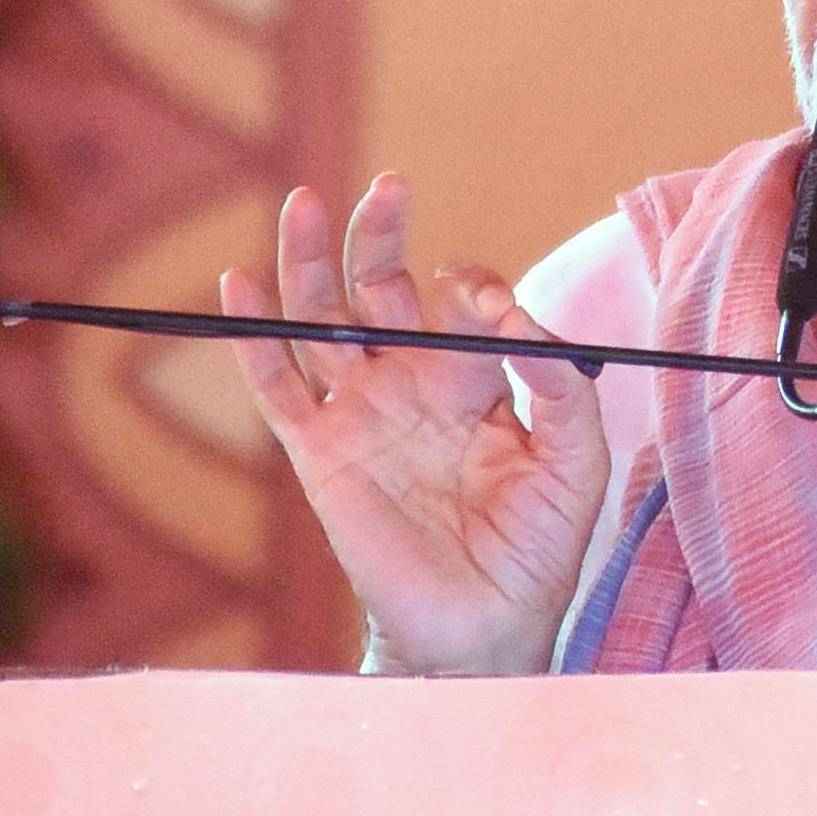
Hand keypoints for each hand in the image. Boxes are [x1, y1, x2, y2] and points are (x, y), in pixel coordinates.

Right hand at [222, 177, 610, 674]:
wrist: (487, 629)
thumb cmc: (539, 546)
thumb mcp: (576, 459)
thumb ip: (563, 386)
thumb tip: (525, 324)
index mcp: (473, 376)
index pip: (460, 301)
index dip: (473, 288)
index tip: (493, 309)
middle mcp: (411, 381)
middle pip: (380, 286)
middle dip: (381, 234)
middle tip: (390, 187)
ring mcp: (361, 413)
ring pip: (321, 319)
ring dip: (309, 261)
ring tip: (305, 202)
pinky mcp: (321, 454)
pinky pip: (277, 387)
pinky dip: (253, 338)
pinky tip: (240, 285)